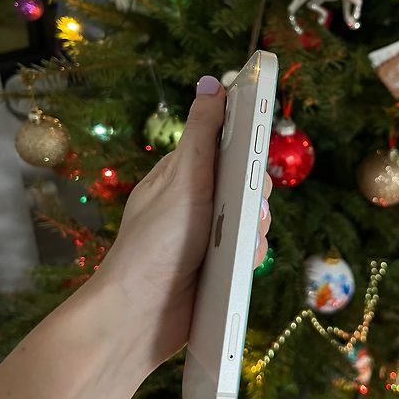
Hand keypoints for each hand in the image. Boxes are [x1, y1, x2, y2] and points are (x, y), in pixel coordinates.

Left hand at [100, 75, 271, 371]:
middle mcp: (198, 201)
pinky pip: (251, 249)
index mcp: (184, 174)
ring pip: (254, 218)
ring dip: (257, 227)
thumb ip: (203, 132)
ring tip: (242, 241)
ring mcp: (209, 235)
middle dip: (257, 194)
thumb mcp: (183, 178)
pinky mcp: (219, 265)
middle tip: (250, 204)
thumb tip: (212, 83)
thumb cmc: (157, 241)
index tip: (257, 151)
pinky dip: (252, 254)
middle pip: (247, 183)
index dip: (246, 146)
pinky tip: (243, 262)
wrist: (140, 316)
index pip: (226, 145)